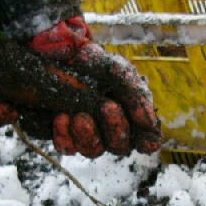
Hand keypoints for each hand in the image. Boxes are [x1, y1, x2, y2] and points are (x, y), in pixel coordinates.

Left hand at [26, 17, 161, 156]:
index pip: (147, 139)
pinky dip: (65, 135)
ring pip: (94, 151)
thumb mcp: (115, 68)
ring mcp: (87, 134)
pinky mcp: (64, 135)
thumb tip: (150, 123)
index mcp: (129, 113)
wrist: (55, 54)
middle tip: (106, 105)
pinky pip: (67, 148)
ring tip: (79, 115)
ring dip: (89, 135)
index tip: (142, 133)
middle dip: (116, 128)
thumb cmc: (91, 61)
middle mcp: (110, 128)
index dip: (147, 141)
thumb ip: (135, 93)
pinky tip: (61, 117)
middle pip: (121, 147)